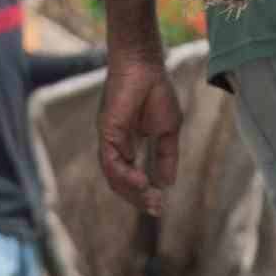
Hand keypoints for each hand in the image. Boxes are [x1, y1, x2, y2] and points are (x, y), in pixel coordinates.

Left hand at [99, 37, 180, 215]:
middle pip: (121, 182)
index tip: (160, 205)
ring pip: (114, 176)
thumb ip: (166, 156)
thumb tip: (167, 183)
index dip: (144, 194)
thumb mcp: (168, 130)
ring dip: (132, 191)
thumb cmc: (157, 92)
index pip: (131, 177)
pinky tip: (142, 182)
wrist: (146, 67)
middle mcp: (116, 145)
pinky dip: (124, 176)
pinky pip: (111, 162)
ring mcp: (109, 139)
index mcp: (128, 145)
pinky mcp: (106, 132)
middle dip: (138, 198)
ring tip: (151, 199)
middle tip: (156, 208)